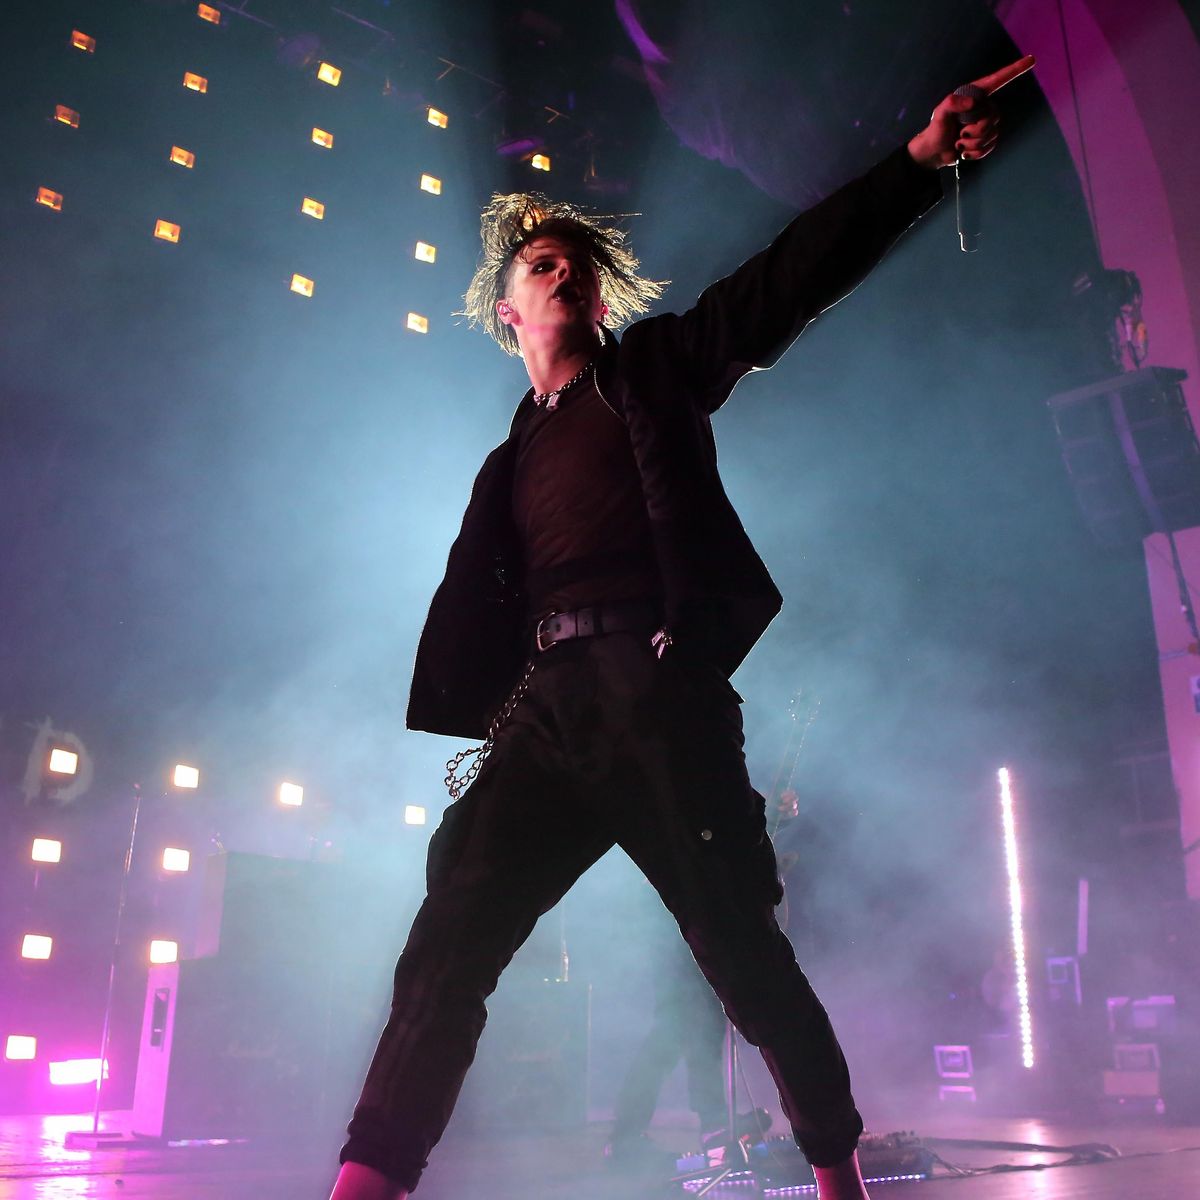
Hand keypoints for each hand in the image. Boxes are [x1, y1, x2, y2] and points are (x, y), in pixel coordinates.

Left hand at [907, 54, 1035, 168]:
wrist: (934, 152)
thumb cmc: (935, 130)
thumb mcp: (939, 113)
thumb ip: (952, 103)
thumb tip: (973, 103)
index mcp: (975, 96)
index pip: (998, 80)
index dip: (1015, 70)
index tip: (1031, 60)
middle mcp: (983, 108)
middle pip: (993, 117)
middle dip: (975, 130)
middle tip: (959, 132)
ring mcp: (986, 124)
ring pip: (991, 134)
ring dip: (972, 143)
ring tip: (959, 141)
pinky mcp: (986, 140)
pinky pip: (989, 147)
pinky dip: (974, 153)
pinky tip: (963, 151)